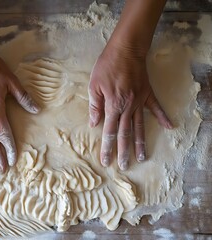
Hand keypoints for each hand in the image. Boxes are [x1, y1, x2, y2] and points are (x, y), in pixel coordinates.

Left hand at [89, 43, 171, 170]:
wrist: (126, 49)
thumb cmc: (107, 66)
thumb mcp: (94, 85)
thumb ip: (95, 106)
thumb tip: (94, 123)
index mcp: (113, 106)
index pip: (110, 131)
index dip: (107, 147)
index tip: (106, 160)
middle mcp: (128, 107)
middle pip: (125, 133)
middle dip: (123, 151)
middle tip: (124, 166)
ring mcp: (139, 101)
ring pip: (140, 126)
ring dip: (140, 143)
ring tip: (142, 157)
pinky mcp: (147, 94)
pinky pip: (155, 108)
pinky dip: (162, 117)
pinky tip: (169, 127)